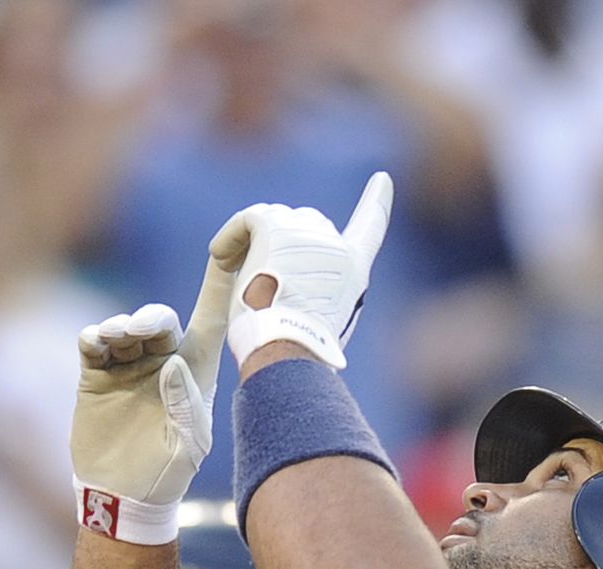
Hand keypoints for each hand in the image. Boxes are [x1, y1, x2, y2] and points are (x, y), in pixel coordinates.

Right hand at [71, 257, 233, 541]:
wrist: (124, 496)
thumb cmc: (168, 473)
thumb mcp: (187, 445)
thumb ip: (185, 404)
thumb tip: (171, 362)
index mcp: (196, 370)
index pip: (214, 315)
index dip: (222, 280)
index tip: (231, 242)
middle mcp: (164, 360)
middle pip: (162, 319)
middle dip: (151, 320)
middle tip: (138, 335)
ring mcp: (129, 365)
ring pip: (126, 327)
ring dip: (122, 328)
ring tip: (116, 341)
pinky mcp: (97, 374)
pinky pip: (94, 344)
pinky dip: (95, 338)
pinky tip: (96, 343)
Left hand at [210, 171, 393, 370]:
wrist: (284, 348)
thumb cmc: (295, 352)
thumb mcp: (322, 327)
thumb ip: (319, 292)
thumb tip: (291, 281)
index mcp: (354, 270)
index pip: (371, 227)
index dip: (377, 203)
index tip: (382, 181)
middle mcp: (336, 244)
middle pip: (305, 225)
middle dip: (280, 246)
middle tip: (257, 278)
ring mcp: (306, 232)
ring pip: (274, 221)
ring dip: (253, 243)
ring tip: (235, 271)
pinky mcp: (274, 228)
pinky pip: (247, 220)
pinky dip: (230, 237)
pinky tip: (220, 258)